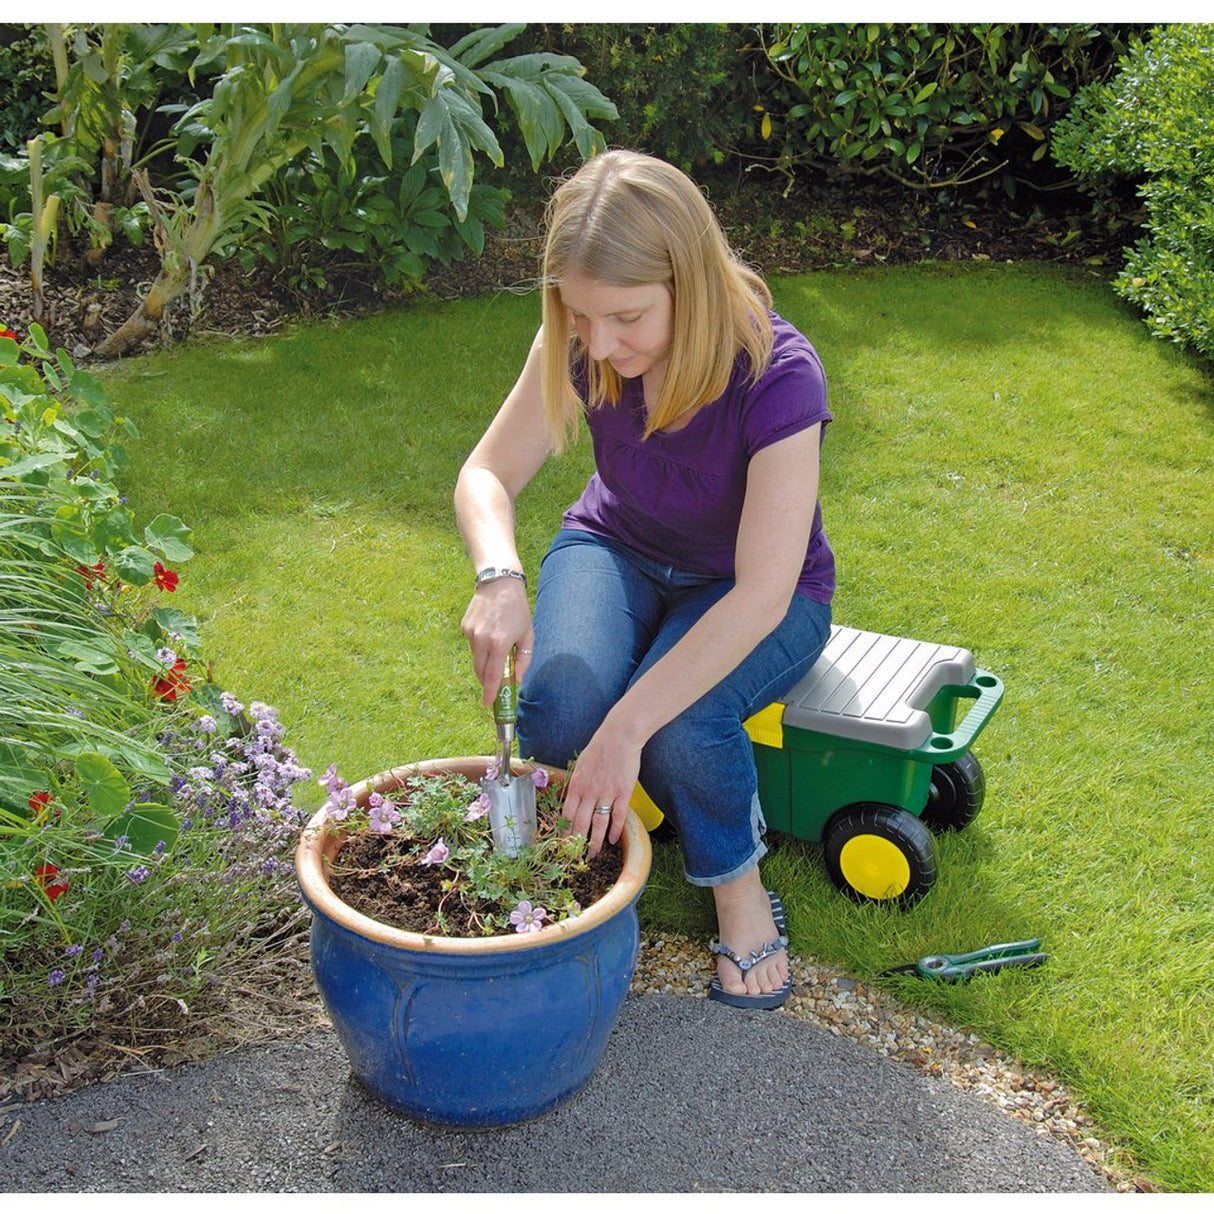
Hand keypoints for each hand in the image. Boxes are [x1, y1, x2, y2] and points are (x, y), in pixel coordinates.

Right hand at [461, 579, 533, 704]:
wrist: (499, 584)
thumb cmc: (518, 610)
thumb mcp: (528, 635)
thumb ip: (523, 659)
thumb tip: (516, 679)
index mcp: (499, 643)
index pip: (492, 675)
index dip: (489, 692)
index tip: (488, 704)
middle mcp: (482, 640)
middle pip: (480, 671)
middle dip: (486, 681)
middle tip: (493, 686)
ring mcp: (471, 633)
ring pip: (475, 658)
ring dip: (484, 662)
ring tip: (497, 649)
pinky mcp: (465, 627)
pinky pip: (472, 645)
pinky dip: (480, 647)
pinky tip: (489, 633)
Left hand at [561, 717, 642, 857]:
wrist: (620, 736)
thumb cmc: (600, 748)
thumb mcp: (581, 765)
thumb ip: (577, 783)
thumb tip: (572, 798)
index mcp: (576, 785)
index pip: (566, 814)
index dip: (564, 831)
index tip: (562, 844)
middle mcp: (589, 792)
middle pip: (580, 823)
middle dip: (577, 842)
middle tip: (575, 857)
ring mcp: (607, 793)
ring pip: (598, 824)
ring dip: (595, 842)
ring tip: (593, 854)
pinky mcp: (623, 793)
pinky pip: (617, 816)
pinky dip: (615, 830)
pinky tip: (612, 840)